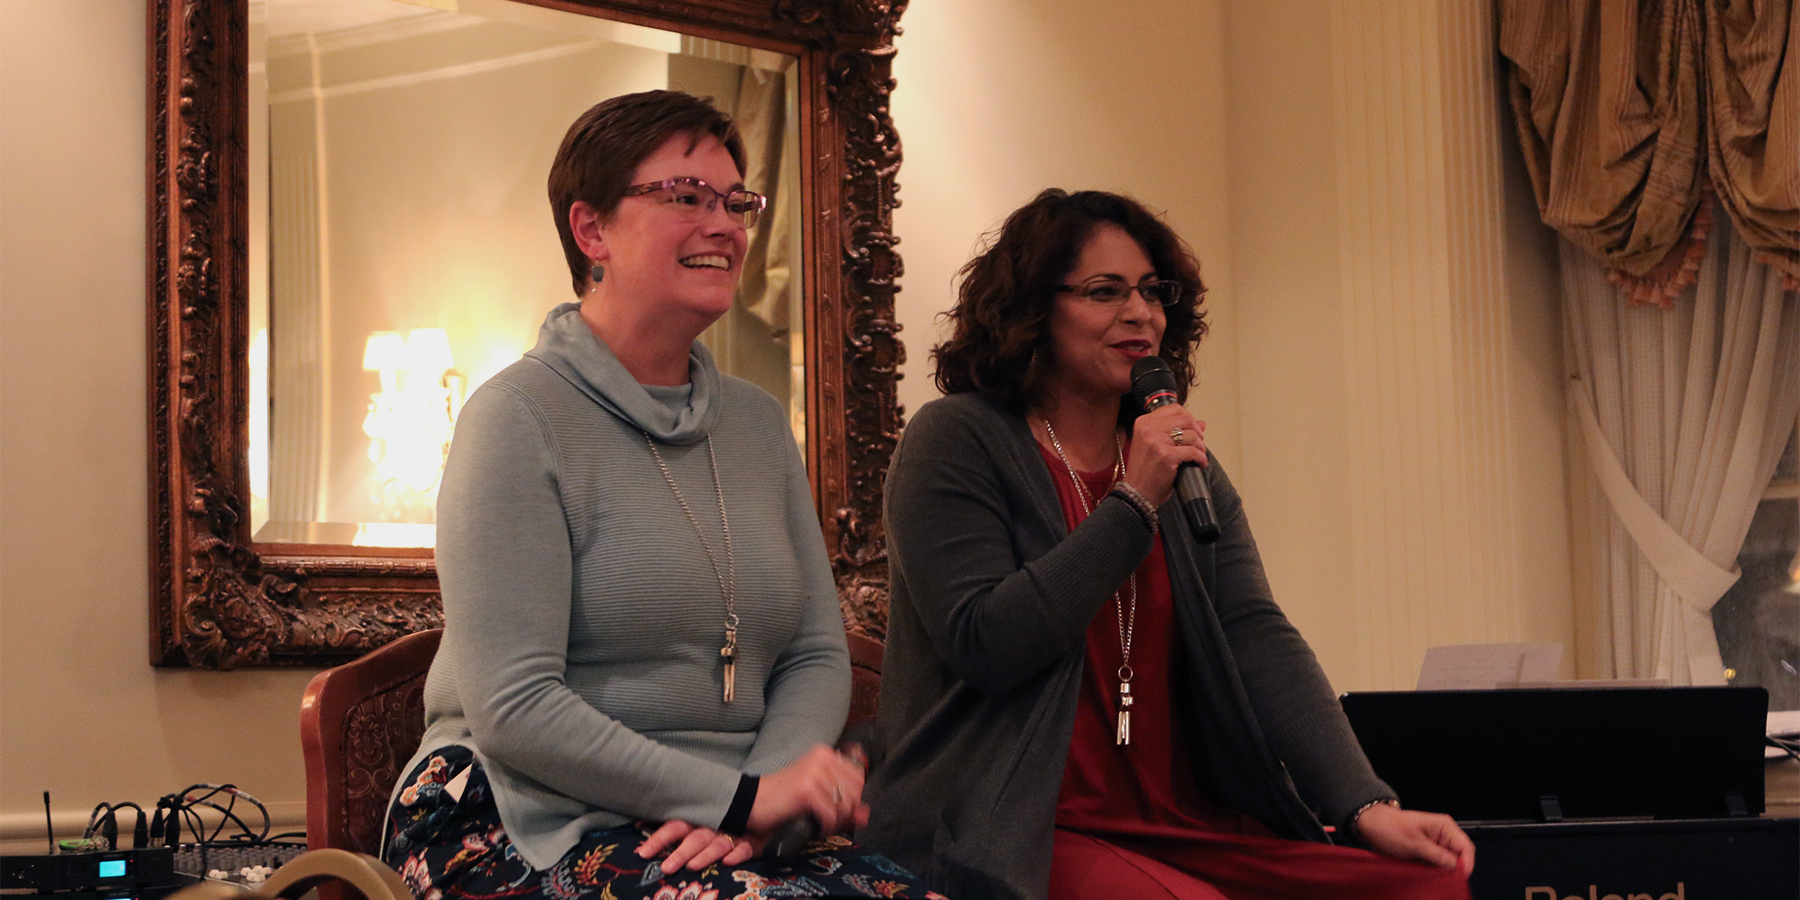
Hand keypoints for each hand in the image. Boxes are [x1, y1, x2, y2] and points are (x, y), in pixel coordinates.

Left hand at [637, 820, 758, 871]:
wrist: (769, 800)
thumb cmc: (728, 814)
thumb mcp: (704, 818)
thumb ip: (678, 826)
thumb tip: (640, 825)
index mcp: (700, 819)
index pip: (676, 826)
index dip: (659, 838)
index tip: (642, 852)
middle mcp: (714, 826)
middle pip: (695, 838)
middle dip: (680, 852)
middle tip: (666, 868)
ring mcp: (734, 833)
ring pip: (716, 844)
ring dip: (704, 855)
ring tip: (692, 867)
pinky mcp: (754, 841)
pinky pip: (746, 849)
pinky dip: (737, 854)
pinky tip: (728, 862)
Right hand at [746, 744, 869, 837]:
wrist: (752, 801)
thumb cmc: (784, 798)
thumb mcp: (817, 796)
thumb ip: (843, 803)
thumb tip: (866, 815)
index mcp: (825, 754)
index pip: (858, 777)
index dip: (854, 798)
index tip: (841, 809)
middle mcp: (821, 758)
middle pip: (855, 792)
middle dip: (847, 812)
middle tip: (831, 820)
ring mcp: (814, 773)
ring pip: (844, 805)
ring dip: (836, 821)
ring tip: (822, 823)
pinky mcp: (806, 790)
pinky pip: (831, 814)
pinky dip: (826, 826)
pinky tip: (817, 826)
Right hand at [1124, 404, 1207, 505]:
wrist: (1137, 492)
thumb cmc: (1145, 471)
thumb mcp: (1155, 445)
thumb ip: (1175, 431)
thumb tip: (1201, 423)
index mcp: (1144, 422)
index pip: (1174, 409)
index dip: (1188, 418)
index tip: (1192, 430)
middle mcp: (1148, 429)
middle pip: (1185, 419)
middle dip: (1197, 432)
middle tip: (1199, 444)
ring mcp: (1156, 441)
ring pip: (1191, 435)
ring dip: (1200, 447)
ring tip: (1199, 456)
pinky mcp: (1166, 455)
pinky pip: (1193, 451)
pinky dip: (1201, 458)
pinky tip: (1200, 464)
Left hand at [1353, 803, 1474, 874]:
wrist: (1372, 825)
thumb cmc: (1391, 829)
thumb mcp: (1414, 844)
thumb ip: (1437, 855)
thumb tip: (1456, 867)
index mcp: (1445, 826)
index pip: (1466, 848)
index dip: (1466, 865)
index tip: (1458, 879)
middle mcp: (1445, 834)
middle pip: (1460, 857)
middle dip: (1455, 870)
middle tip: (1445, 882)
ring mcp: (1438, 843)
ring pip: (1450, 863)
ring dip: (1444, 872)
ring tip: (1434, 879)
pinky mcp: (1430, 851)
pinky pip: (1439, 864)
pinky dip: (1436, 871)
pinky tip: (1428, 876)